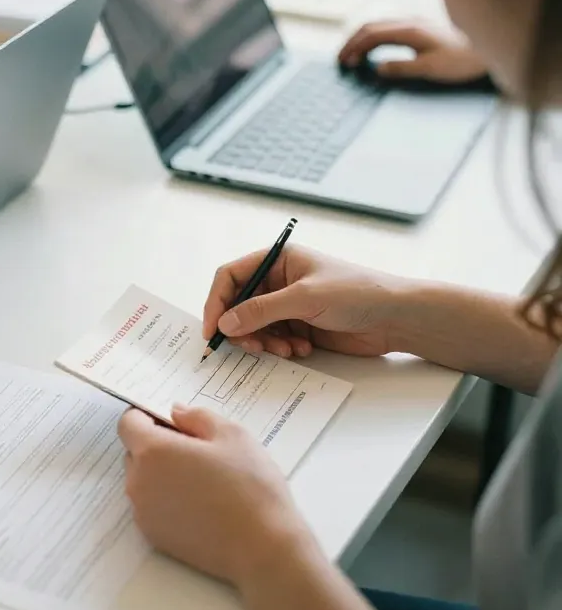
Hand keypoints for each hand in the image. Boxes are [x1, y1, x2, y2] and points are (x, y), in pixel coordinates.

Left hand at [119, 405, 313, 591]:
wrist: (263, 549)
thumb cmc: (250, 488)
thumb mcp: (232, 435)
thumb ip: (197, 416)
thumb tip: (176, 413)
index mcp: (153, 451)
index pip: (129, 423)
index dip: (147, 416)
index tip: (171, 421)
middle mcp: (138, 482)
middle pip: (135, 452)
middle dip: (158, 445)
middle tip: (196, 451)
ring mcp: (143, 512)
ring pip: (143, 480)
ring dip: (162, 474)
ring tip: (202, 480)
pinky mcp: (153, 536)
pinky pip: (151, 507)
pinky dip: (166, 500)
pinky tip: (200, 505)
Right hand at [204, 246, 408, 358]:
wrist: (396, 318)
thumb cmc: (358, 292)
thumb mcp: (304, 298)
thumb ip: (261, 310)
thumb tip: (225, 323)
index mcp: (278, 260)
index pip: (231, 276)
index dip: (217, 302)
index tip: (213, 329)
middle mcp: (278, 281)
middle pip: (239, 305)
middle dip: (242, 328)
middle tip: (251, 347)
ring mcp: (288, 305)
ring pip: (254, 327)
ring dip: (264, 341)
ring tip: (285, 349)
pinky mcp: (299, 327)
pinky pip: (273, 339)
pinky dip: (281, 348)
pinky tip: (302, 349)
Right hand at [339, 22, 488, 83]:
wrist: (487, 49)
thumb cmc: (462, 61)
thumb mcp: (431, 68)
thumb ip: (402, 67)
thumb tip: (378, 68)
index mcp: (410, 31)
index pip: (371, 35)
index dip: (353, 47)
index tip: (342, 62)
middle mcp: (410, 23)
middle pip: (371, 26)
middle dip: (351, 41)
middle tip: (339, 59)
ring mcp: (415, 24)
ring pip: (379, 26)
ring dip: (361, 38)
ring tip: (351, 54)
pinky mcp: (420, 29)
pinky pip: (388, 29)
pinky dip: (372, 38)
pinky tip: (372, 48)